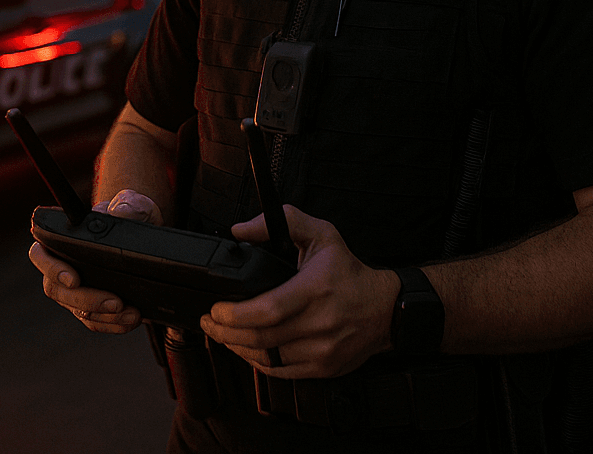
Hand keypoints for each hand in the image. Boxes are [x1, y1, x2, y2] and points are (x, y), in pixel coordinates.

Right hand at [28, 189, 161, 332]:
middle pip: (57, 291)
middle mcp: (61, 267)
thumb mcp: (135, 205)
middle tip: (116, 302)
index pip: (41, 255)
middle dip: (86, 300)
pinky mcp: (90, 307)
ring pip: (78, 311)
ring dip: (104, 316)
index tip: (74, 279)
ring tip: (132, 313)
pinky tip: (130, 321)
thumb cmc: (131, 214)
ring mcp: (74, 290)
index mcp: (60, 239)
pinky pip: (95, 323)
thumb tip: (121, 213)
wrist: (145, 235)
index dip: (51, 269)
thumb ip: (128, 205)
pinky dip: (113, 325)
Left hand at [198, 205, 396, 377]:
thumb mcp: (322, 234)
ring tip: (220, 334)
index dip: (234, 315)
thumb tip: (241, 230)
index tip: (215, 309)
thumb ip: (282, 222)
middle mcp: (320, 323)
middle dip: (225, 333)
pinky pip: (280, 371)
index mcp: (315, 289)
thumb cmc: (349, 272)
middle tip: (208, 322)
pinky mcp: (323, 368)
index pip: (268, 310)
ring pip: (267, 357)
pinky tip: (245, 348)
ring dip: (236, 348)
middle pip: (261, 337)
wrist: (385, 309)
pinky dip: (257, 361)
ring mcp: (322, 350)